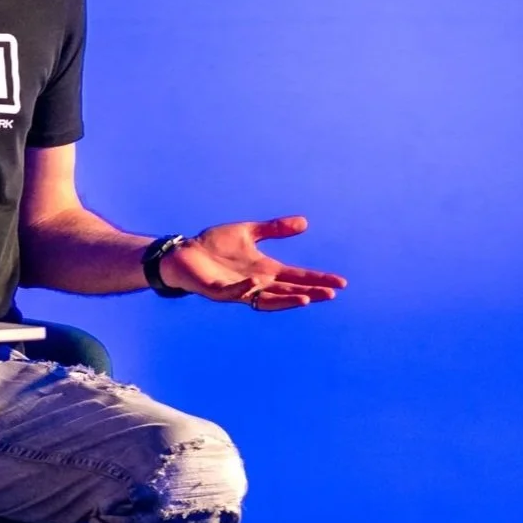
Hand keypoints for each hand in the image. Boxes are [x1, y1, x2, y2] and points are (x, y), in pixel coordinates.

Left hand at [160, 216, 345, 311]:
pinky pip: (234, 292)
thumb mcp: (248, 233)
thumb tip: (304, 223)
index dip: (317, 280)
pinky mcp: (217, 291)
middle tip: (330, 295)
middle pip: (287, 291)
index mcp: (264, 271)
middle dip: (309, 293)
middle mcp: (255, 283)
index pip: (297, 277)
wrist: (183, 253)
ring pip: (266, 300)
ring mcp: (237, 289)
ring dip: (285, 299)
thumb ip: (274, 229)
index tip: (340, 283)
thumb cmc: (213, 245)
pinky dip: (246, 288)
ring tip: (305, 298)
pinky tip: (258, 282)